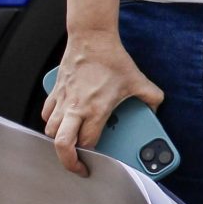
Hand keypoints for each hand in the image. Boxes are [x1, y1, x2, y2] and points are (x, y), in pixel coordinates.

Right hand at [40, 32, 163, 175]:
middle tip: (76, 165)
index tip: (96, 162)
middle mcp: (75, 108)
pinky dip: (51, 122)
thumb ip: (151, 97)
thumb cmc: (112, 59)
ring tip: (71, 143)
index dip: (90, 155)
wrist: (92, 38)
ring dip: (59, 140)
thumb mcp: (138, 80)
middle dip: (67, 160)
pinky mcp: (54, 91)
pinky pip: (46, 114)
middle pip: (61, 144)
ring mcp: (62, 100)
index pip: (88, 142)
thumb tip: (156, 109)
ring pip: (50, 131)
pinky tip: (62, 123)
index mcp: (96, 109)